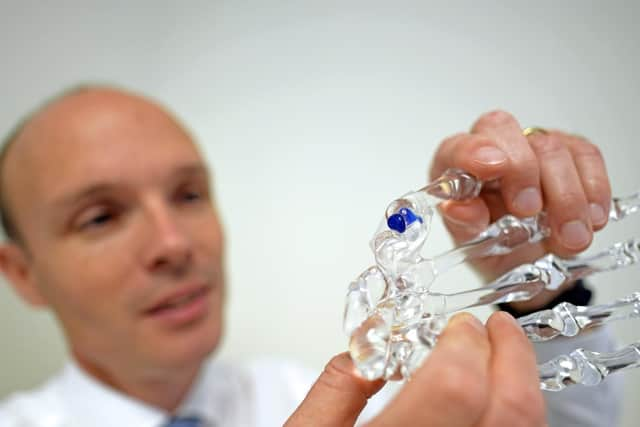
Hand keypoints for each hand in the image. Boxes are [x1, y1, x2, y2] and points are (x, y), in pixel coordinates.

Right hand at [285, 312, 545, 426]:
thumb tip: (372, 348)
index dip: (465, 345)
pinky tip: (494, 409)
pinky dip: (513, 424)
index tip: (460, 327)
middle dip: (512, 358)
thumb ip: (335, 389)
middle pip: (508, 414)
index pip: (455, 387)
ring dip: (520, 391)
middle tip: (498, 329)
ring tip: (501, 363)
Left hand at [430, 111, 610, 310]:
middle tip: (528, 210)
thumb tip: (458, 208)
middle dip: (522, 170)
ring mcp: (533, 145)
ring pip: (551, 147)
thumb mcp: (473, 246)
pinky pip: (586, 157)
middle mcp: (493, 146)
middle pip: (504, 131)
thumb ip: (464, 225)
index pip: (458, 145)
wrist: (527, 262)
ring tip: (569, 237)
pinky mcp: (570, 152)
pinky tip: (591, 218)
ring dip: (564, 196)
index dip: (473, 151)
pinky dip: (592, 189)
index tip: (491, 167)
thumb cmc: (492, 246)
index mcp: (455, 166)